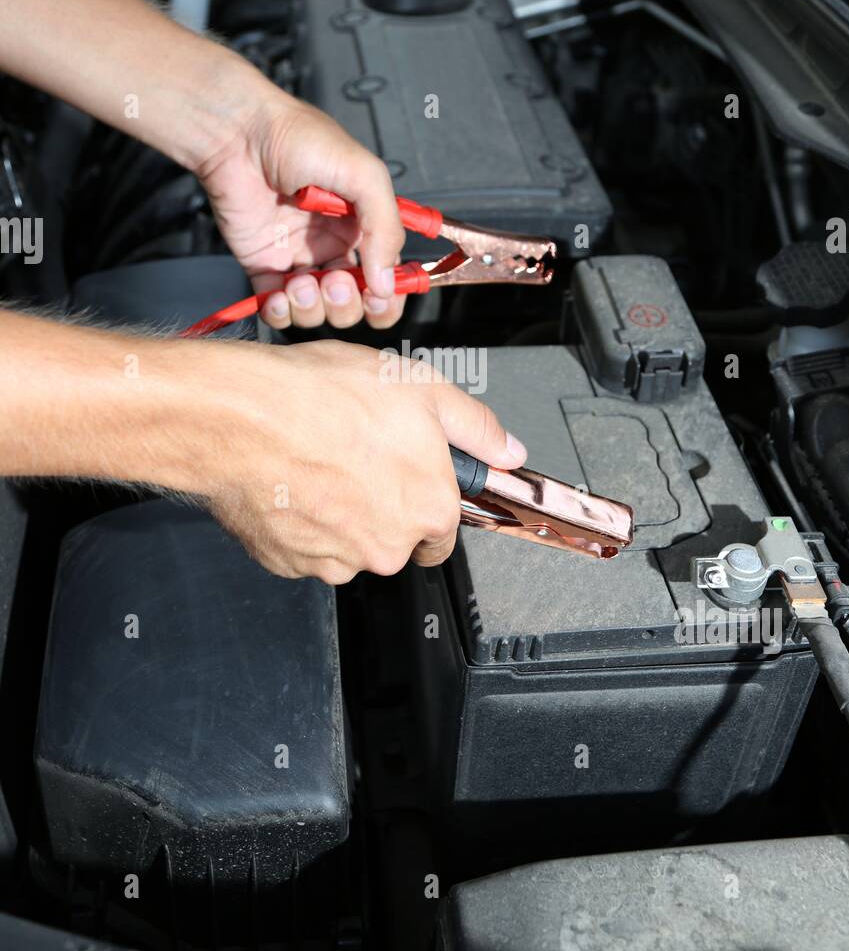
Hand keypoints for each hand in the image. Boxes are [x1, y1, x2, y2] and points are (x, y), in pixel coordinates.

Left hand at [197, 90, 406, 330]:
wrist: (237, 135)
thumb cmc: (299, 139)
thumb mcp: (363, 174)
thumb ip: (384, 228)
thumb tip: (387, 283)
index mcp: (362, 225)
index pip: (386, 277)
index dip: (387, 297)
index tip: (380, 297)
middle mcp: (332, 245)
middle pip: (353, 302)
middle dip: (347, 304)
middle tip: (335, 281)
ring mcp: (298, 258)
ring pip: (316, 310)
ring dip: (313, 308)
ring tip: (300, 282)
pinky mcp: (263, 265)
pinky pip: (277, 307)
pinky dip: (280, 312)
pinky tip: (279, 296)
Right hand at [199, 339, 526, 582]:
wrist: (241, 416)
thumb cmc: (322, 398)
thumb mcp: (421, 387)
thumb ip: (474, 426)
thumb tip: (506, 450)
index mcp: (429, 508)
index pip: (445, 530)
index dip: (427, 497)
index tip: (406, 476)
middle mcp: (386, 546)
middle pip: (394, 538)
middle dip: (380, 503)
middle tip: (355, 453)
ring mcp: (334, 560)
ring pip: (347, 544)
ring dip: (338, 513)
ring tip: (317, 459)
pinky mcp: (287, 563)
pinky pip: (302, 547)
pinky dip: (299, 521)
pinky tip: (291, 478)